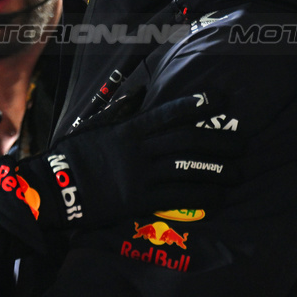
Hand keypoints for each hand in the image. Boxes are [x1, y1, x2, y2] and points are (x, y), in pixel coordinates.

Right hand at [0, 93, 246, 246]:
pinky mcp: (140, 200)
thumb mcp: (94, 128)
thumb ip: (121, 115)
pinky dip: (203, 197)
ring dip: (218, 169)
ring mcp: (140, 174)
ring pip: (189, 168)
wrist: (54, 187)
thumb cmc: (72, 156)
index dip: (197, 105)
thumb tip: (141, 96)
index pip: (169, 113)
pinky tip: (220, 198)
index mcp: (128, 129)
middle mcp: (139, 149)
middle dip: (219, 140)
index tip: (221, 100)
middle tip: (242, 142)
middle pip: (188, 140)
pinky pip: (179, 197)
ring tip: (238, 171)